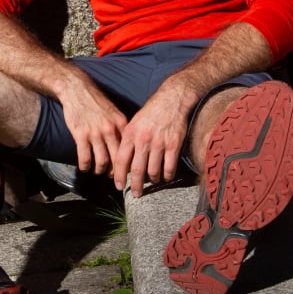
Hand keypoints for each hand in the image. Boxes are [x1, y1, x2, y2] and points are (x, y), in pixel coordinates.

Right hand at [57, 74, 125, 177]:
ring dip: (100, 171)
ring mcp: (95, 132)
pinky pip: (85, 158)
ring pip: (102, 161)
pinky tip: (85, 167)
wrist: (77, 89)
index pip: (129, 149)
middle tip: (114, 179)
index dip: (129, 163)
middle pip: (118, 159)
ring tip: (98, 172)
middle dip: (116, 173)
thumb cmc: (96, 101)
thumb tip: (127, 147)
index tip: (128, 171)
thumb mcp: (114, 112)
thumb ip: (120, 128)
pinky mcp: (80, 134)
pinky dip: (85, 166)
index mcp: (121, 123)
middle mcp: (110, 129)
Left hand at [113, 81, 195, 196]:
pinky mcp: (173, 145)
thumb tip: (122, 160)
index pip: (121, 161)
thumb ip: (128, 140)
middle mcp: (143, 140)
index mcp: (130, 134)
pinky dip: (167, 176)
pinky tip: (166, 176)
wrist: (172, 99)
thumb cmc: (152, 111)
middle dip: (135, 186)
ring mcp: (159, 143)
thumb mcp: (134, 122)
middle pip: (136, 170)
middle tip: (136, 194)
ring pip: (153, 171)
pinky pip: (169, 167)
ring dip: (152, 180)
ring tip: (152, 181)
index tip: (119, 186)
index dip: (119, 176)